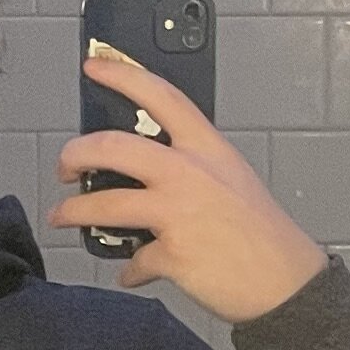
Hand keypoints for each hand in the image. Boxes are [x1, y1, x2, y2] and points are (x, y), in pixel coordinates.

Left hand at [54, 49, 330, 321]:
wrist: (287, 283)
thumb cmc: (264, 233)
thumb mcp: (233, 180)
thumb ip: (192, 168)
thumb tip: (147, 176)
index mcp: (208, 149)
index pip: (161, 97)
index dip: (123, 76)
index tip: (94, 66)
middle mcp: (189, 173)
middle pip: (113, 147)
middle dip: (75, 153)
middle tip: (64, 165)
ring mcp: (178, 213)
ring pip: (104, 204)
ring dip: (73, 211)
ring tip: (62, 216)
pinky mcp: (172, 254)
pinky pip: (134, 260)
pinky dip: (130, 269)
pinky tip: (132, 273)